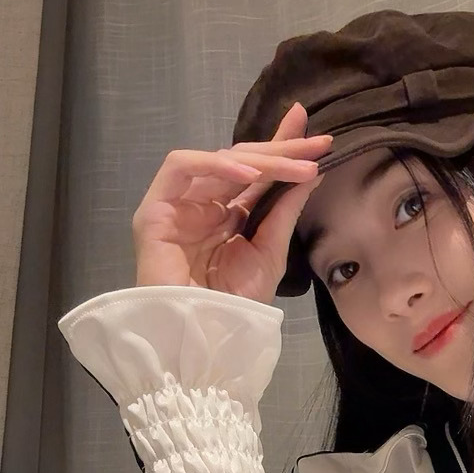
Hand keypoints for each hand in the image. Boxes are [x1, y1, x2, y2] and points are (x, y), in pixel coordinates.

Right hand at [132, 102, 332, 301]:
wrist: (205, 333)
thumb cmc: (237, 302)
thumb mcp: (271, 251)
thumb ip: (286, 210)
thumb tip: (311, 173)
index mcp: (230, 214)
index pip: (257, 173)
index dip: (284, 150)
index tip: (318, 139)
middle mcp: (204, 203)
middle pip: (241, 162)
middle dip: (281, 149)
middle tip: (317, 145)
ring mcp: (179, 203)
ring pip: (217, 159)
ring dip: (260, 157)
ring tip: (296, 165)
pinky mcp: (155, 208)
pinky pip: (181, 168)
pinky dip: (215, 165)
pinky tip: (249, 175)